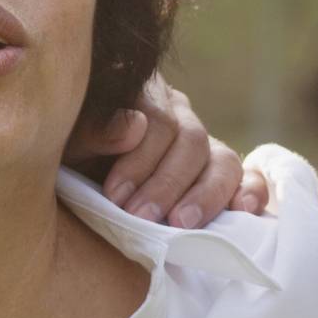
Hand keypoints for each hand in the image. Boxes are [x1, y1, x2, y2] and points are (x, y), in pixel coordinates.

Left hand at [65, 74, 269, 227]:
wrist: (72, 175)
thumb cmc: (66, 154)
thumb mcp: (66, 141)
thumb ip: (94, 130)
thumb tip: (135, 127)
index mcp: (140, 93)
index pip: (157, 121)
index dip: (139, 161)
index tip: (115, 196)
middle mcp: (177, 111)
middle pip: (191, 141)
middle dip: (165, 184)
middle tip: (142, 217)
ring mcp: (202, 139)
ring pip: (222, 159)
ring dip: (204, 195)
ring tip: (180, 225)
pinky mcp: (219, 169)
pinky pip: (246, 174)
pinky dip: (251, 190)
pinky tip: (243, 210)